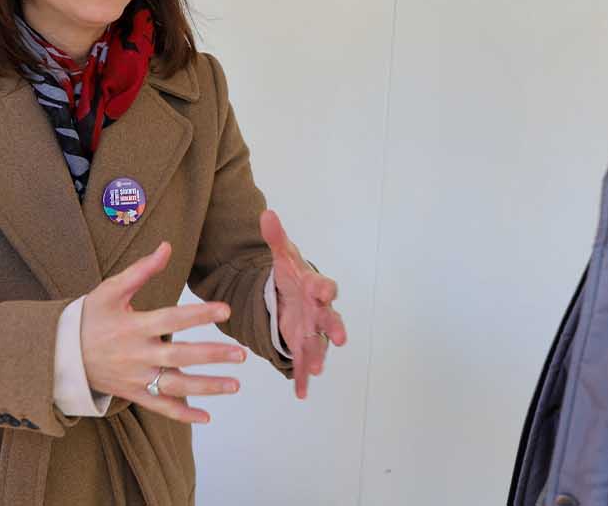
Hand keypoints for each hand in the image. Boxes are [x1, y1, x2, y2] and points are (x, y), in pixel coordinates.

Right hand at [79, 242, 246, 423]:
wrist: (61, 353)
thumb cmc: (90, 316)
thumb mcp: (111, 290)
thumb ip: (141, 270)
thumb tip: (167, 246)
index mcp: (134, 326)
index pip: (172, 319)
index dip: (199, 315)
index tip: (225, 310)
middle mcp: (137, 355)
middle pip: (180, 357)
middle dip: (212, 356)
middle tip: (242, 354)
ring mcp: (136, 378)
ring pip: (175, 386)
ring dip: (206, 388)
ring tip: (235, 385)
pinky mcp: (133, 394)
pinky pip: (160, 407)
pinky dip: (182, 415)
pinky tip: (206, 416)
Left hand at [261, 209, 347, 399]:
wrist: (292, 295)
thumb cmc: (292, 275)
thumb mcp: (282, 256)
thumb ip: (276, 238)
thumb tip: (266, 213)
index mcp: (315, 287)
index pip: (324, 286)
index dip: (325, 288)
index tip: (324, 290)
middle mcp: (319, 310)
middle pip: (331, 318)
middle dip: (335, 327)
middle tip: (340, 337)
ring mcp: (312, 330)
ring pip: (319, 344)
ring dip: (319, 355)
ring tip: (317, 368)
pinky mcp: (302, 346)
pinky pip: (302, 363)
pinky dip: (302, 379)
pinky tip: (301, 393)